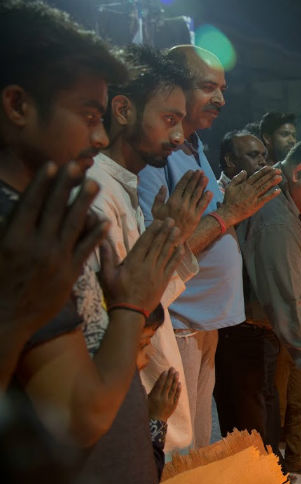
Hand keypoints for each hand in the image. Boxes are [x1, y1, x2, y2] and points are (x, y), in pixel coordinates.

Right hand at [0, 162, 106, 336]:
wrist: (8, 316)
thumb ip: (8, 228)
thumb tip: (18, 207)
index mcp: (13, 237)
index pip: (31, 203)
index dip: (43, 183)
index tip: (53, 165)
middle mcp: (36, 244)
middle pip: (55, 208)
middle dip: (67, 184)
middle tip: (79, 165)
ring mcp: (56, 258)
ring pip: (74, 224)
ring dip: (85, 202)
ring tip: (95, 184)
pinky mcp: (70, 272)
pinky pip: (86, 249)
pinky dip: (96, 234)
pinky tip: (105, 220)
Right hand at [98, 218, 183, 312]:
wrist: (130, 313)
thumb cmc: (116, 294)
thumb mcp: (107, 275)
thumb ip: (106, 257)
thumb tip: (101, 240)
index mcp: (133, 263)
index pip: (144, 243)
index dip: (152, 231)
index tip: (158, 221)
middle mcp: (147, 266)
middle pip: (157, 245)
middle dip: (164, 232)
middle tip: (171, 220)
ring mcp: (157, 274)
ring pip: (166, 254)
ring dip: (172, 241)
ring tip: (177, 230)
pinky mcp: (163, 281)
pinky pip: (171, 266)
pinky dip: (176, 257)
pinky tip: (181, 248)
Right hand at [148, 368, 180, 421]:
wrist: (156, 422)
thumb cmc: (148, 410)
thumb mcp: (144, 402)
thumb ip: (144, 392)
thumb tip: (141, 384)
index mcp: (154, 397)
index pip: (160, 385)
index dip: (163, 377)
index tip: (165, 371)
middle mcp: (162, 399)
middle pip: (167, 385)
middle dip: (170, 376)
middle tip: (173, 368)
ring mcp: (169, 402)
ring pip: (173, 389)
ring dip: (175, 380)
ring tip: (177, 373)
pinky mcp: (174, 405)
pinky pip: (177, 396)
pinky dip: (178, 389)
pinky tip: (179, 383)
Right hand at [150, 170, 211, 242]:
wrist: (170, 238)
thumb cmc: (161, 223)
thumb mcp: (155, 210)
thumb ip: (158, 197)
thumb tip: (163, 186)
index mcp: (172, 201)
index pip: (181, 186)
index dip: (187, 178)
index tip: (191, 171)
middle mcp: (182, 204)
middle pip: (190, 188)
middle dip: (196, 179)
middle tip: (200, 171)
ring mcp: (190, 211)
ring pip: (197, 195)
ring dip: (202, 185)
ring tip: (205, 177)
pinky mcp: (196, 217)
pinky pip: (202, 206)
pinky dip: (206, 199)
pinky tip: (210, 192)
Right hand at [219, 166, 281, 225]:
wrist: (229, 213)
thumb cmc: (228, 200)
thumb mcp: (230, 186)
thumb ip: (237, 178)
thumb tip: (244, 171)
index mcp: (245, 185)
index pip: (256, 176)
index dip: (264, 171)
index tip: (270, 167)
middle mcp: (250, 189)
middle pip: (262, 180)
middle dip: (271, 174)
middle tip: (279, 170)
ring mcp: (254, 197)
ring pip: (265, 187)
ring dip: (273, 182)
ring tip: (280, 177)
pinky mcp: (256, 205)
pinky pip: (265, 198)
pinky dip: (272, 194)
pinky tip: (278, 190)